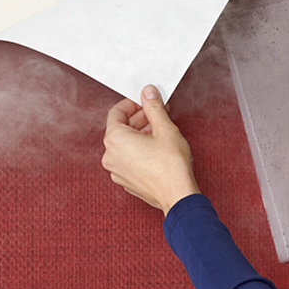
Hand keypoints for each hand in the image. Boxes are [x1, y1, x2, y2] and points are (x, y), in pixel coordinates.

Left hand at [102, 85, 199, 214]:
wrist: (177, 195)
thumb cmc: (171, 167)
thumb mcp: (165, 129)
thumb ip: (154, 108)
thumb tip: (148, 93)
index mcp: (115, 139)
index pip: (117, 112)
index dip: (133, 104)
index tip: (146, 102)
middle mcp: (110, 155)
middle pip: (120, 129)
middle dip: (140, 120)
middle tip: (158, 115)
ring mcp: (116, 170)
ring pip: (125, 145)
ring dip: (140, 135)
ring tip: (160, 133)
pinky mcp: (125, 181)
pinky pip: (128, 160)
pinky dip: (139, 151)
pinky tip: (156, 150)